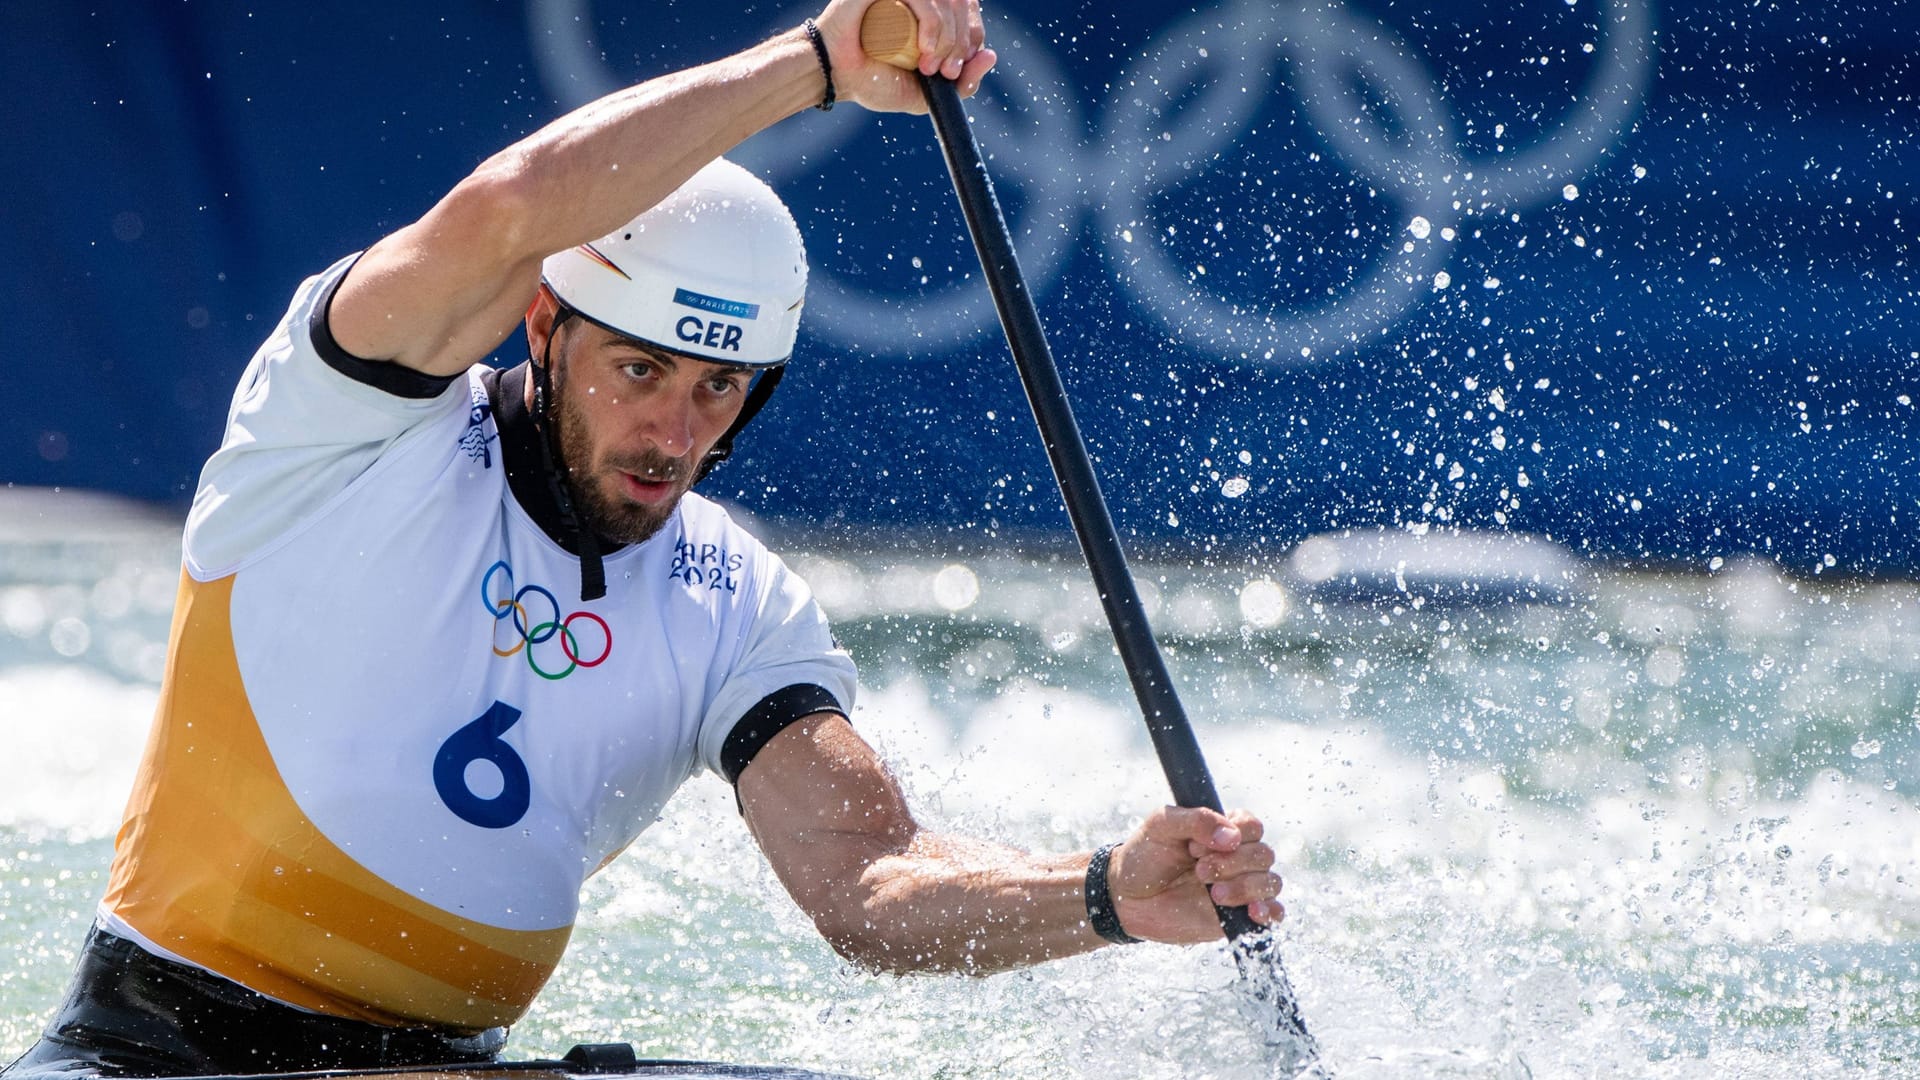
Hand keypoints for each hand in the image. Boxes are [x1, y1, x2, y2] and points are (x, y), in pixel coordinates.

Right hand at [813, 0, 997, 113]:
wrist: (835, 75)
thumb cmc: (874, 81)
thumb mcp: (927, 92)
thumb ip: (963, 83)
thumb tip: (991, 56)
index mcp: (932, 10)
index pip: (971, 11)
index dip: (974, 39)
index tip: (957, 71)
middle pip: (964, 4)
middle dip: (962, 43)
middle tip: (945, 73)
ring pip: (948, 0)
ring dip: (948, 38)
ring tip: (928, 66)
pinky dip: (933, 23)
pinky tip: (924, 48)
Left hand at [1106, 807, 1284, 944]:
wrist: (1126, 898)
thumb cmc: (1144, 856)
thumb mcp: (1161, 826)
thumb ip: (1196, 821)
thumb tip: (1232, 837)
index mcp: (1222, 830)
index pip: (1252, 826)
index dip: (1233, 835)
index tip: (1196, 847)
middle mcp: (1237, 857)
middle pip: (1263, 854)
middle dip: (1234, 864)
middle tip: (1199, 871)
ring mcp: (1240, 886)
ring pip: (1270, 882)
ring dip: (1246, 887)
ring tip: (1214, 894)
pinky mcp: (1239, 916)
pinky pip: (1273, 913)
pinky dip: (1270, 912)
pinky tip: (1253, 913)